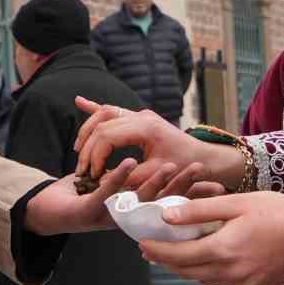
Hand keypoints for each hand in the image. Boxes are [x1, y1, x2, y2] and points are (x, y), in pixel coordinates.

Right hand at [72, 97, 243, 190]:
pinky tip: (79, 102)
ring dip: (88, 129)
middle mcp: (142, 117)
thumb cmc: (184, 166)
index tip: (92, 175)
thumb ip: (130, 177)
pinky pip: (113, 110)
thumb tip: (103, 183)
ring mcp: (140, 115)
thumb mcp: (157, 175)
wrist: (205, 157)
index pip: (108, 136)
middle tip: (82, 168)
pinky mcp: (139, 118)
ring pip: (105, 113)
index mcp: (146, 129)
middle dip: (88, 146)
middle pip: (103, 124)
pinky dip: (95, 108)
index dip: (95, 156)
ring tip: (78, 149)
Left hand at [139, 193, 283, 284]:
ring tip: (178, 251)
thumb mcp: (236, 203)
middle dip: (167, 261)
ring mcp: (244, 284)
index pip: (177, 257)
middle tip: (151, 249)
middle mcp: (230, 274)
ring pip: (205, 280)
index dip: (157, 251)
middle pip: (187, 272)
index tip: (141, 244)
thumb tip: (166, 215)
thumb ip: (199, 211)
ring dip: (189, 268)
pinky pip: (225, 282)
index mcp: (222, 251)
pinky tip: (215, 256)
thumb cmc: (278, 211)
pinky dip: (214, 272)